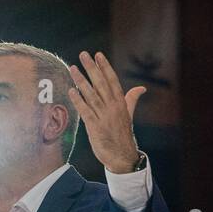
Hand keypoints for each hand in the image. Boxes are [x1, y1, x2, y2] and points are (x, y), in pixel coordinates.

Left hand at [67, 51, 145, 173]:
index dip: (105, 67)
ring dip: (81, 81)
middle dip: (92, 68)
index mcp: (121, 103)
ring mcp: (104, 117)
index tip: (98, 55)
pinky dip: (78, 100)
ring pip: (91, 95)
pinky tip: (71, 90)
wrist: (122, 157)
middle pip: (101, 84)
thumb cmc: (123, 135)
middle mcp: (113, 107)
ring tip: (72, 68)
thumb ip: (131, 100)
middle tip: (83, 55)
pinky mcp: (95, 127)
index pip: (112, 81)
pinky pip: (85, 111)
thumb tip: (141, 88)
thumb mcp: (128, 115)